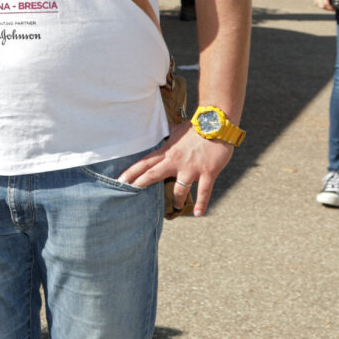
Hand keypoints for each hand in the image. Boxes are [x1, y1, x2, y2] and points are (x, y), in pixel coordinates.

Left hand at [120, 122, 234, 216]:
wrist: (217, 124)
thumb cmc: (197, 127)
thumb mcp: (177, 130)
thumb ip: (168, 134)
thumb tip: (161, 130)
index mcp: (168, 151)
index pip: (145, 162)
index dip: (132, 172)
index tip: (121, 180)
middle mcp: (176, 161)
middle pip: (154, 175)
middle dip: (141, 184)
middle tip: (131, 194)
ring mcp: (192, 168)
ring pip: (179, 188)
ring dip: (176, 200)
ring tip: (175, 207)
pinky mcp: (208, 172)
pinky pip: (203, 191)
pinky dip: (201, 204)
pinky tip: (198, 214)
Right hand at [311, 0, 338, 9]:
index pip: (326, 3)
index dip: (330, 7)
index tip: (334, 9)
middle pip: (322, 6)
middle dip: (328, 9)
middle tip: (333, 9)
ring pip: (318, 5)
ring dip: (323, 8)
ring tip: (329, 7)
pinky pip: (316, 3)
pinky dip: (320, 5)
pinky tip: (324, 5)